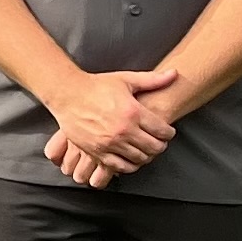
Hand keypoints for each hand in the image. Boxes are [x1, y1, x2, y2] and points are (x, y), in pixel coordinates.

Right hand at [42, 67, 178, 183]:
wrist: (67, 94)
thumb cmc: (95, 86)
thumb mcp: (125, 80)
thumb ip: (152, 80)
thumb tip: (175, 74)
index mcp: (133, 112)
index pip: (163, 131)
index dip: (169, 133)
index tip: (167, 131)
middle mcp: (124, 130)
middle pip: (154, 147)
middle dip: (160, 145)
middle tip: (158, 141)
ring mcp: (110, 143)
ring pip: (140, 158)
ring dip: (146, 155)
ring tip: (145, 149)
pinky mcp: (98, 151)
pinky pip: (121, 167)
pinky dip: (130, 165)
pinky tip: (131, 158)